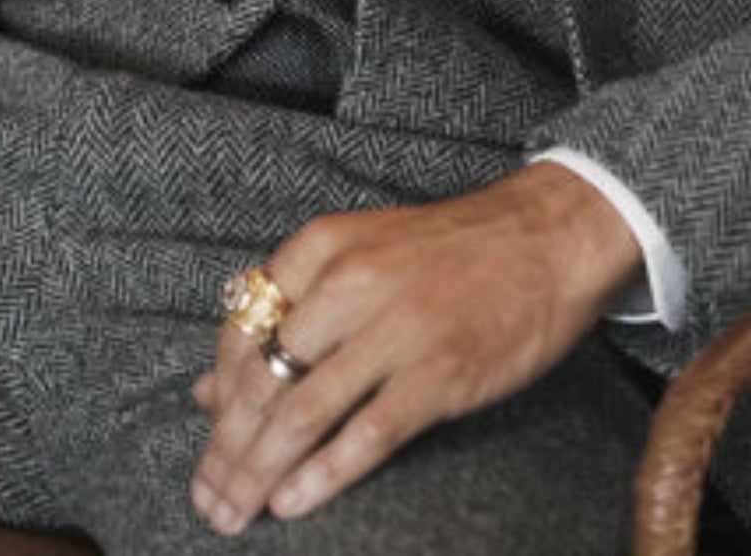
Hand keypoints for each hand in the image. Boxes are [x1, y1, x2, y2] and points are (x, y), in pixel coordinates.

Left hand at [190, 162, 639, 534]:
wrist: (544, 238)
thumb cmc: (446, 253)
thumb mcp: (357, 257)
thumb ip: (286, 314)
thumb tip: (208, 387)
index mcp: (322, 248)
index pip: (242, 328)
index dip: (218, 396)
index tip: (207, 444)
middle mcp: (348, 283)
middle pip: (265, 379)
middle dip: (227, 450)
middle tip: (207, 499)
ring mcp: (394, 328)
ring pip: (303, 412)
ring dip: (259, 473)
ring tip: (235, 513)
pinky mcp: (439, 372)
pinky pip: (366, 434)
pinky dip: (322, 476)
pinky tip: (292, 503)